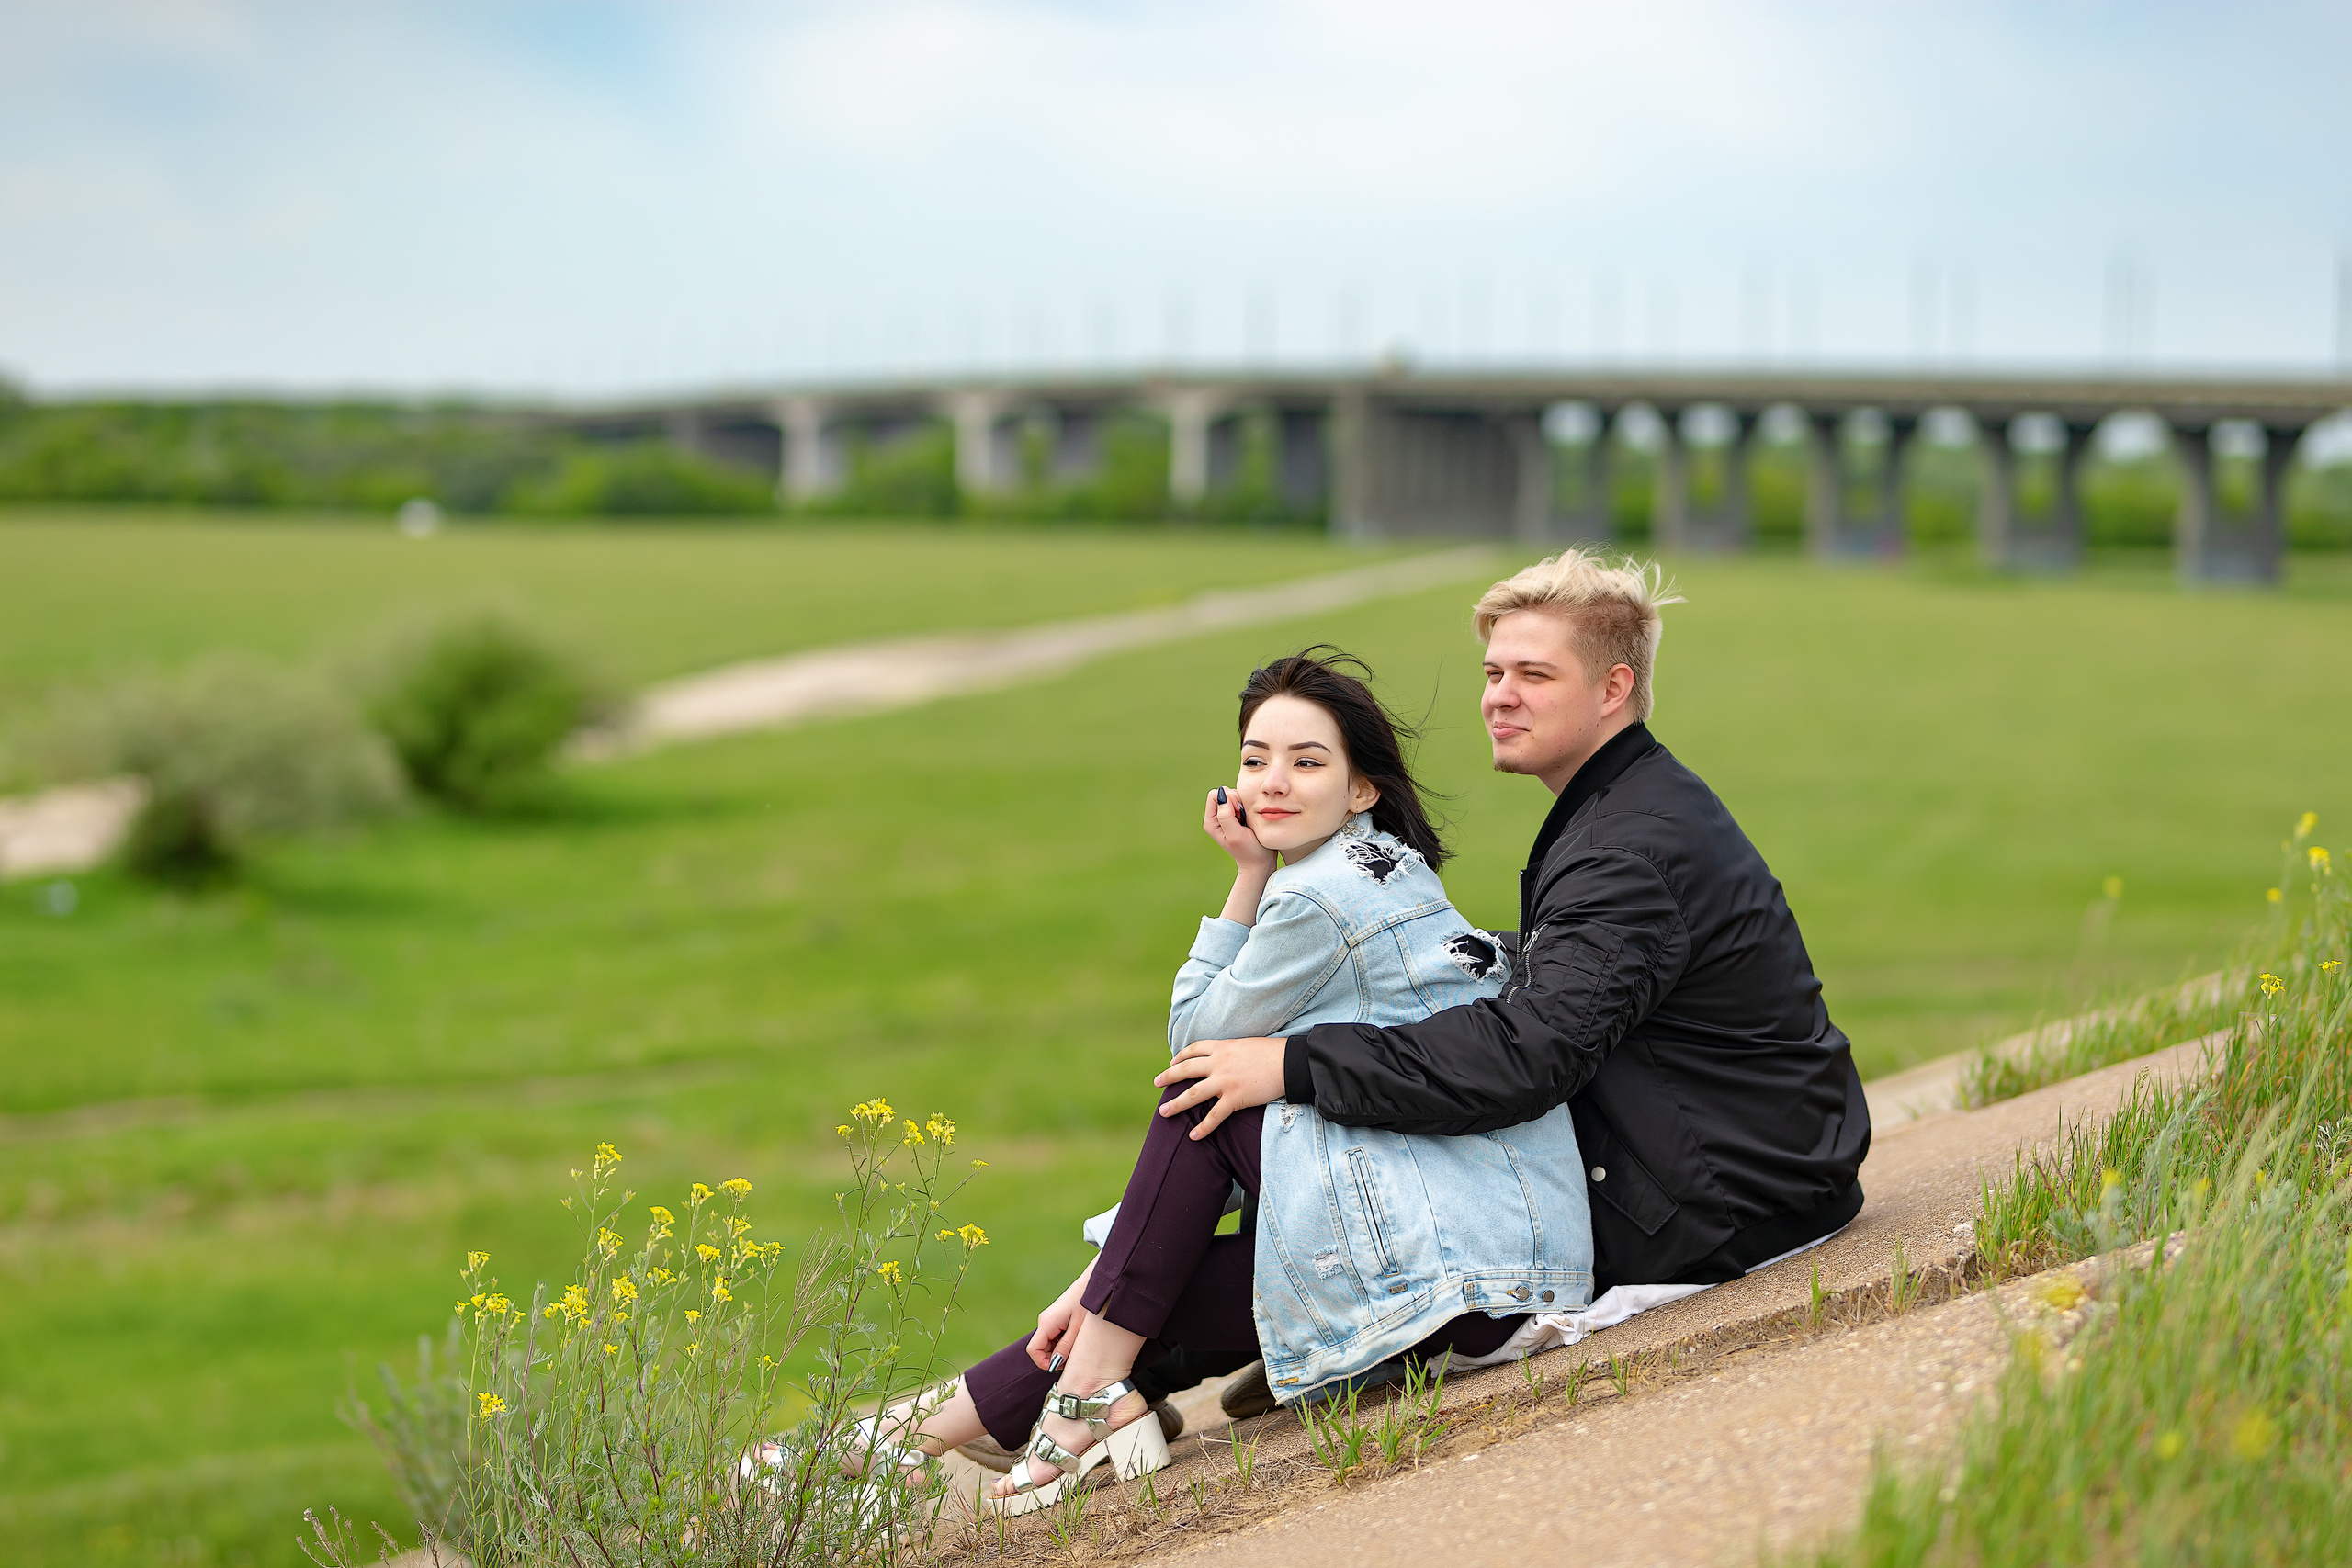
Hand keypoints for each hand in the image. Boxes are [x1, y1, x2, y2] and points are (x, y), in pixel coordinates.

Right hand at [1025, 1258, 1095, 1369]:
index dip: (1043, 1362)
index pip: (1033, 1350)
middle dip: (1054, 1357)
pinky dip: (1063, 1341)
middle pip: (1041, 1348)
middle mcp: (1044, 1321)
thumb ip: (1065, 1347)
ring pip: (1048, 1343)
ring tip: (1078, 1343)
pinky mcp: (1056, 1318)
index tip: (1060, 1366)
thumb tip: (1054, 1364)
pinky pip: (1054, 1336)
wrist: (1096, 1283)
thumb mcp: (1078, 1328)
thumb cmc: (1089, 1304)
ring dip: (1060, 1349)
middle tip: (1074, 1356)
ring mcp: (1049, 1319)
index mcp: (1047, 1322)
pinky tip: (1077, 1337)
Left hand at [1154, 1036, 1287, 1138]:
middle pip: (1186, 1069)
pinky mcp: (1235, 1097)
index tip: (1173, 1061)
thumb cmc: (1273, 1053)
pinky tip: (1193, 1136)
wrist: (1289, 1062)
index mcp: (1222, 1047)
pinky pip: (1214, 1115)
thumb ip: (1232, 1053)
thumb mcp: (1246, 1045)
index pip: (1194, 1049)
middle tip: (1156, 1083)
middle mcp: (1219, 1063)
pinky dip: (1203, 1127)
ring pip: (1193, 1094)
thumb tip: (1228, 1060)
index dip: (1181, 1056)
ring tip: (1163, 1112)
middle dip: (1168, 1077)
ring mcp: (1225, 1081)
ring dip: (1176, 1104)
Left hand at [1203, 787, 1274, 875]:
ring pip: (1234, 795)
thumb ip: (1226, 816)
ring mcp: (1227, 815)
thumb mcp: (1236, 835)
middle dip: (1237, 801)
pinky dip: (1248, 806)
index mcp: (1211, 821)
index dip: (1229, 800)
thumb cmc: (1249, 851)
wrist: (1260, 862)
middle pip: (1224, 792)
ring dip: (1244, 804)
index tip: (1238, 814)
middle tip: (1243, 819)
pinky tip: (1250, 819)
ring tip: (1247, 821)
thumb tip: (1222, 795)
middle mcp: (1217, 817)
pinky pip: (1242, 800)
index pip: (1214, 795)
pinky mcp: (1237, 815)